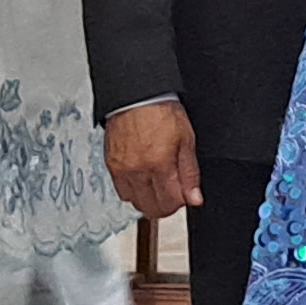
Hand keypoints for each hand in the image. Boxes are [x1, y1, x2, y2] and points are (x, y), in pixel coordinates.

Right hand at [106, 99, 204, 215]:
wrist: (137, 96)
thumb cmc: (162, 112)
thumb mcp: (187, 140)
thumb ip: (190, 173)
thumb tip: (194, 198)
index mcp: (160, 165)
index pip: (171, 203)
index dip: (181, 202)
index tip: (184, 194)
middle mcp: (138, 171)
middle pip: (152, 208)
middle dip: (165, 205)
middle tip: (172, 192)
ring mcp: (122, 169)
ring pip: (135, 202)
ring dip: (148, 199)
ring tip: (157, 185)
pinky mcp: (111, 165)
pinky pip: (121, 191)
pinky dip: (133, 191)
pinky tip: (142, 179)